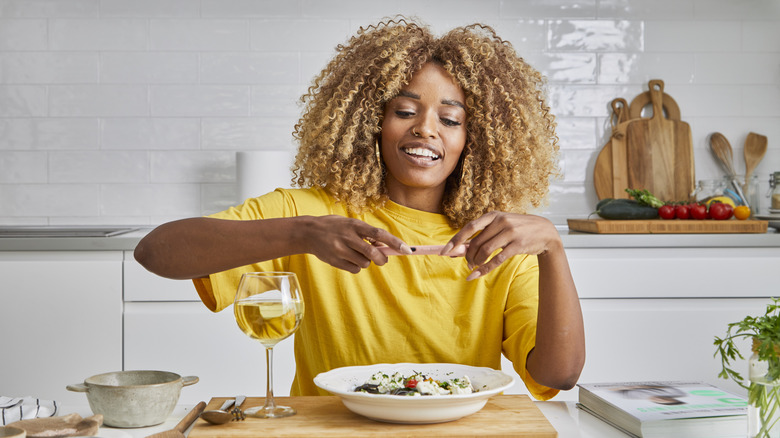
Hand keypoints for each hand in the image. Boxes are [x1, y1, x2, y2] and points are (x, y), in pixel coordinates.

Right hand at [301, 215, 411, 272]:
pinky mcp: (335, 261)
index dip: (394, 242)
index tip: (406, 250)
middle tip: (383, 259)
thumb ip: (366, 234)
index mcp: (354, 225)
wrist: (308, 232)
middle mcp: (348, 237)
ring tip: (356, 253)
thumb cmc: (334, 226)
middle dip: (382, 259)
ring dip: (366, 261)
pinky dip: (357, 266)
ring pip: (364, 263)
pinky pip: (355, 269)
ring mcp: (340, 250)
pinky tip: (348, 258)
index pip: (379, 234)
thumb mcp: (350, 224)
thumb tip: (385, 247)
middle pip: (372, 253)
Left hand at [440, 212, 559, 279]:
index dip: (456, 240)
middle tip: (467, 263)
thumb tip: (458, 248)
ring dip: (476, 262)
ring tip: (474, 267)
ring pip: (485, 251)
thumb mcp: (501, 225)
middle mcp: (501, 222)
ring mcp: (510, 233)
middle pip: (476, 242)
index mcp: (493, 216)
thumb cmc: (518, 229)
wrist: (545, 232)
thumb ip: (482, 234)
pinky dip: (484, 269)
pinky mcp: (517, 245)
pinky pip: (496, 260)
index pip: (469, 227)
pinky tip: (477, 275)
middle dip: (468, 255)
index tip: (445, 251)